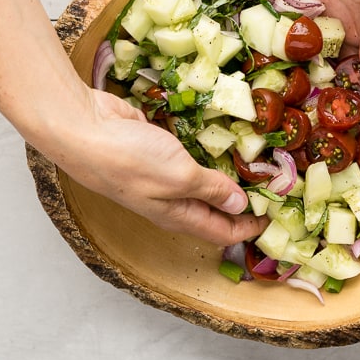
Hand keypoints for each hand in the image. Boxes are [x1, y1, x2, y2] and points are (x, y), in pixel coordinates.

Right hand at [52, 89, 268, 245]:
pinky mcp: (158, 147)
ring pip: (203, 179)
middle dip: (243, 201)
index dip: (249, 227)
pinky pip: (190, 153)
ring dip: (227, 172)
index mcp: (179, 215)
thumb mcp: (180, 177)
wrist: (83, 128)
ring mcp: (164, 172)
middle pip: (215, 208)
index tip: (276, 215)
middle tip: (272, 183)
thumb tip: (240, 206)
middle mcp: (173, 198)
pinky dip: (208, 148)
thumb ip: (212, 189)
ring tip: (255, 159)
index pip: (222, 231)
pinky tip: (223, 136)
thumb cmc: (129, 160)